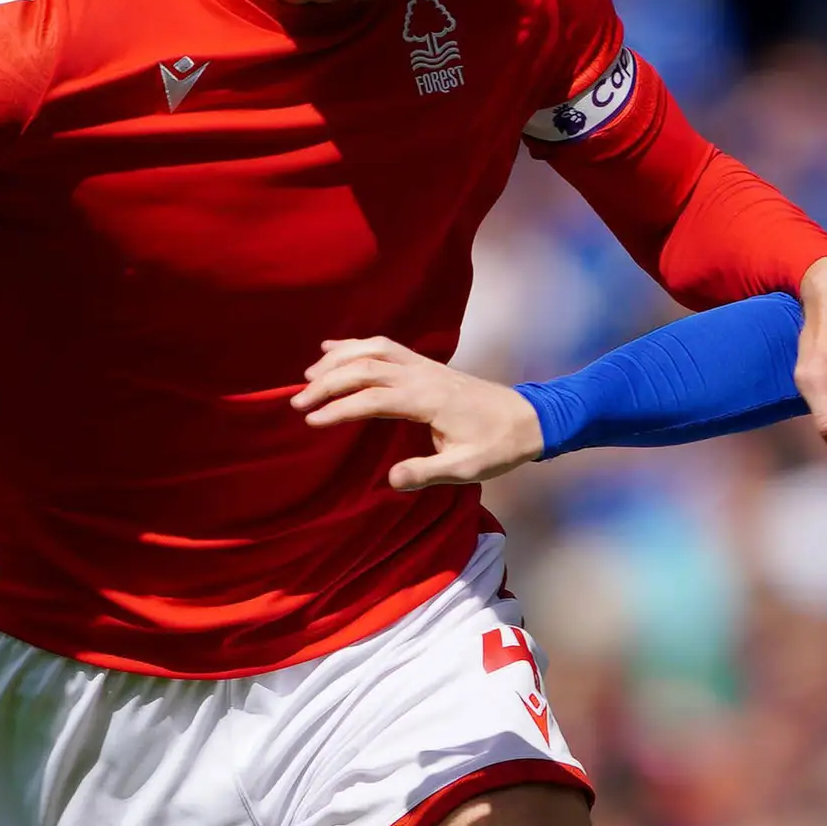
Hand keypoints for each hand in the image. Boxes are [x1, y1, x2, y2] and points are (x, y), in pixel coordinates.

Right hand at [295, 337, 544, 489]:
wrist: (529, 419)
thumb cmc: (499, 447)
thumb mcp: (467, 469)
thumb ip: (427, 473)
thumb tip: (390, 480)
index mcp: (428, 400)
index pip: (372, 398)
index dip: (339, 408)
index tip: (311, 421)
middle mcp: (423, 375)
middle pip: (365, 368)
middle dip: (327, 383)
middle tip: (297, 403)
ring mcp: (425, 366)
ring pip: (373, 349)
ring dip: (339, 359)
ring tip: (309, 376)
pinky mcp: (428, 365)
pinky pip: (386, 346)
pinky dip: (357, 344)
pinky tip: (334, 348)